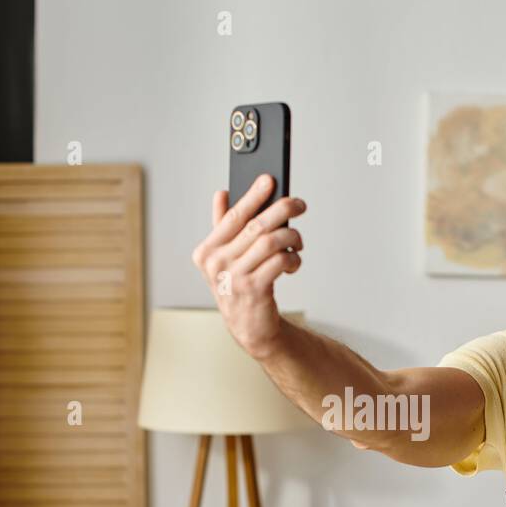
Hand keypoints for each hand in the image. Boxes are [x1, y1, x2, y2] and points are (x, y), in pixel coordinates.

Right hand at [191, 174, 307, 359]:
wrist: (249, 327)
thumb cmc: (238, 286)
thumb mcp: (224, 258)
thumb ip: (221, 227)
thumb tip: (220, 194)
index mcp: (206, 252)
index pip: (233, 216)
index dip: (252, 196)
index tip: (269, 179)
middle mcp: (216, 264)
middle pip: (255, 226)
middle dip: (282, 210)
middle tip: (299, 204)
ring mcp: (233, 278)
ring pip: (270, 242)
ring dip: (291, 237)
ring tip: (298, 240)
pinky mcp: (254, 290)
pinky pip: (279, 261)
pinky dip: (292, 258)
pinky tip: (294, 261)